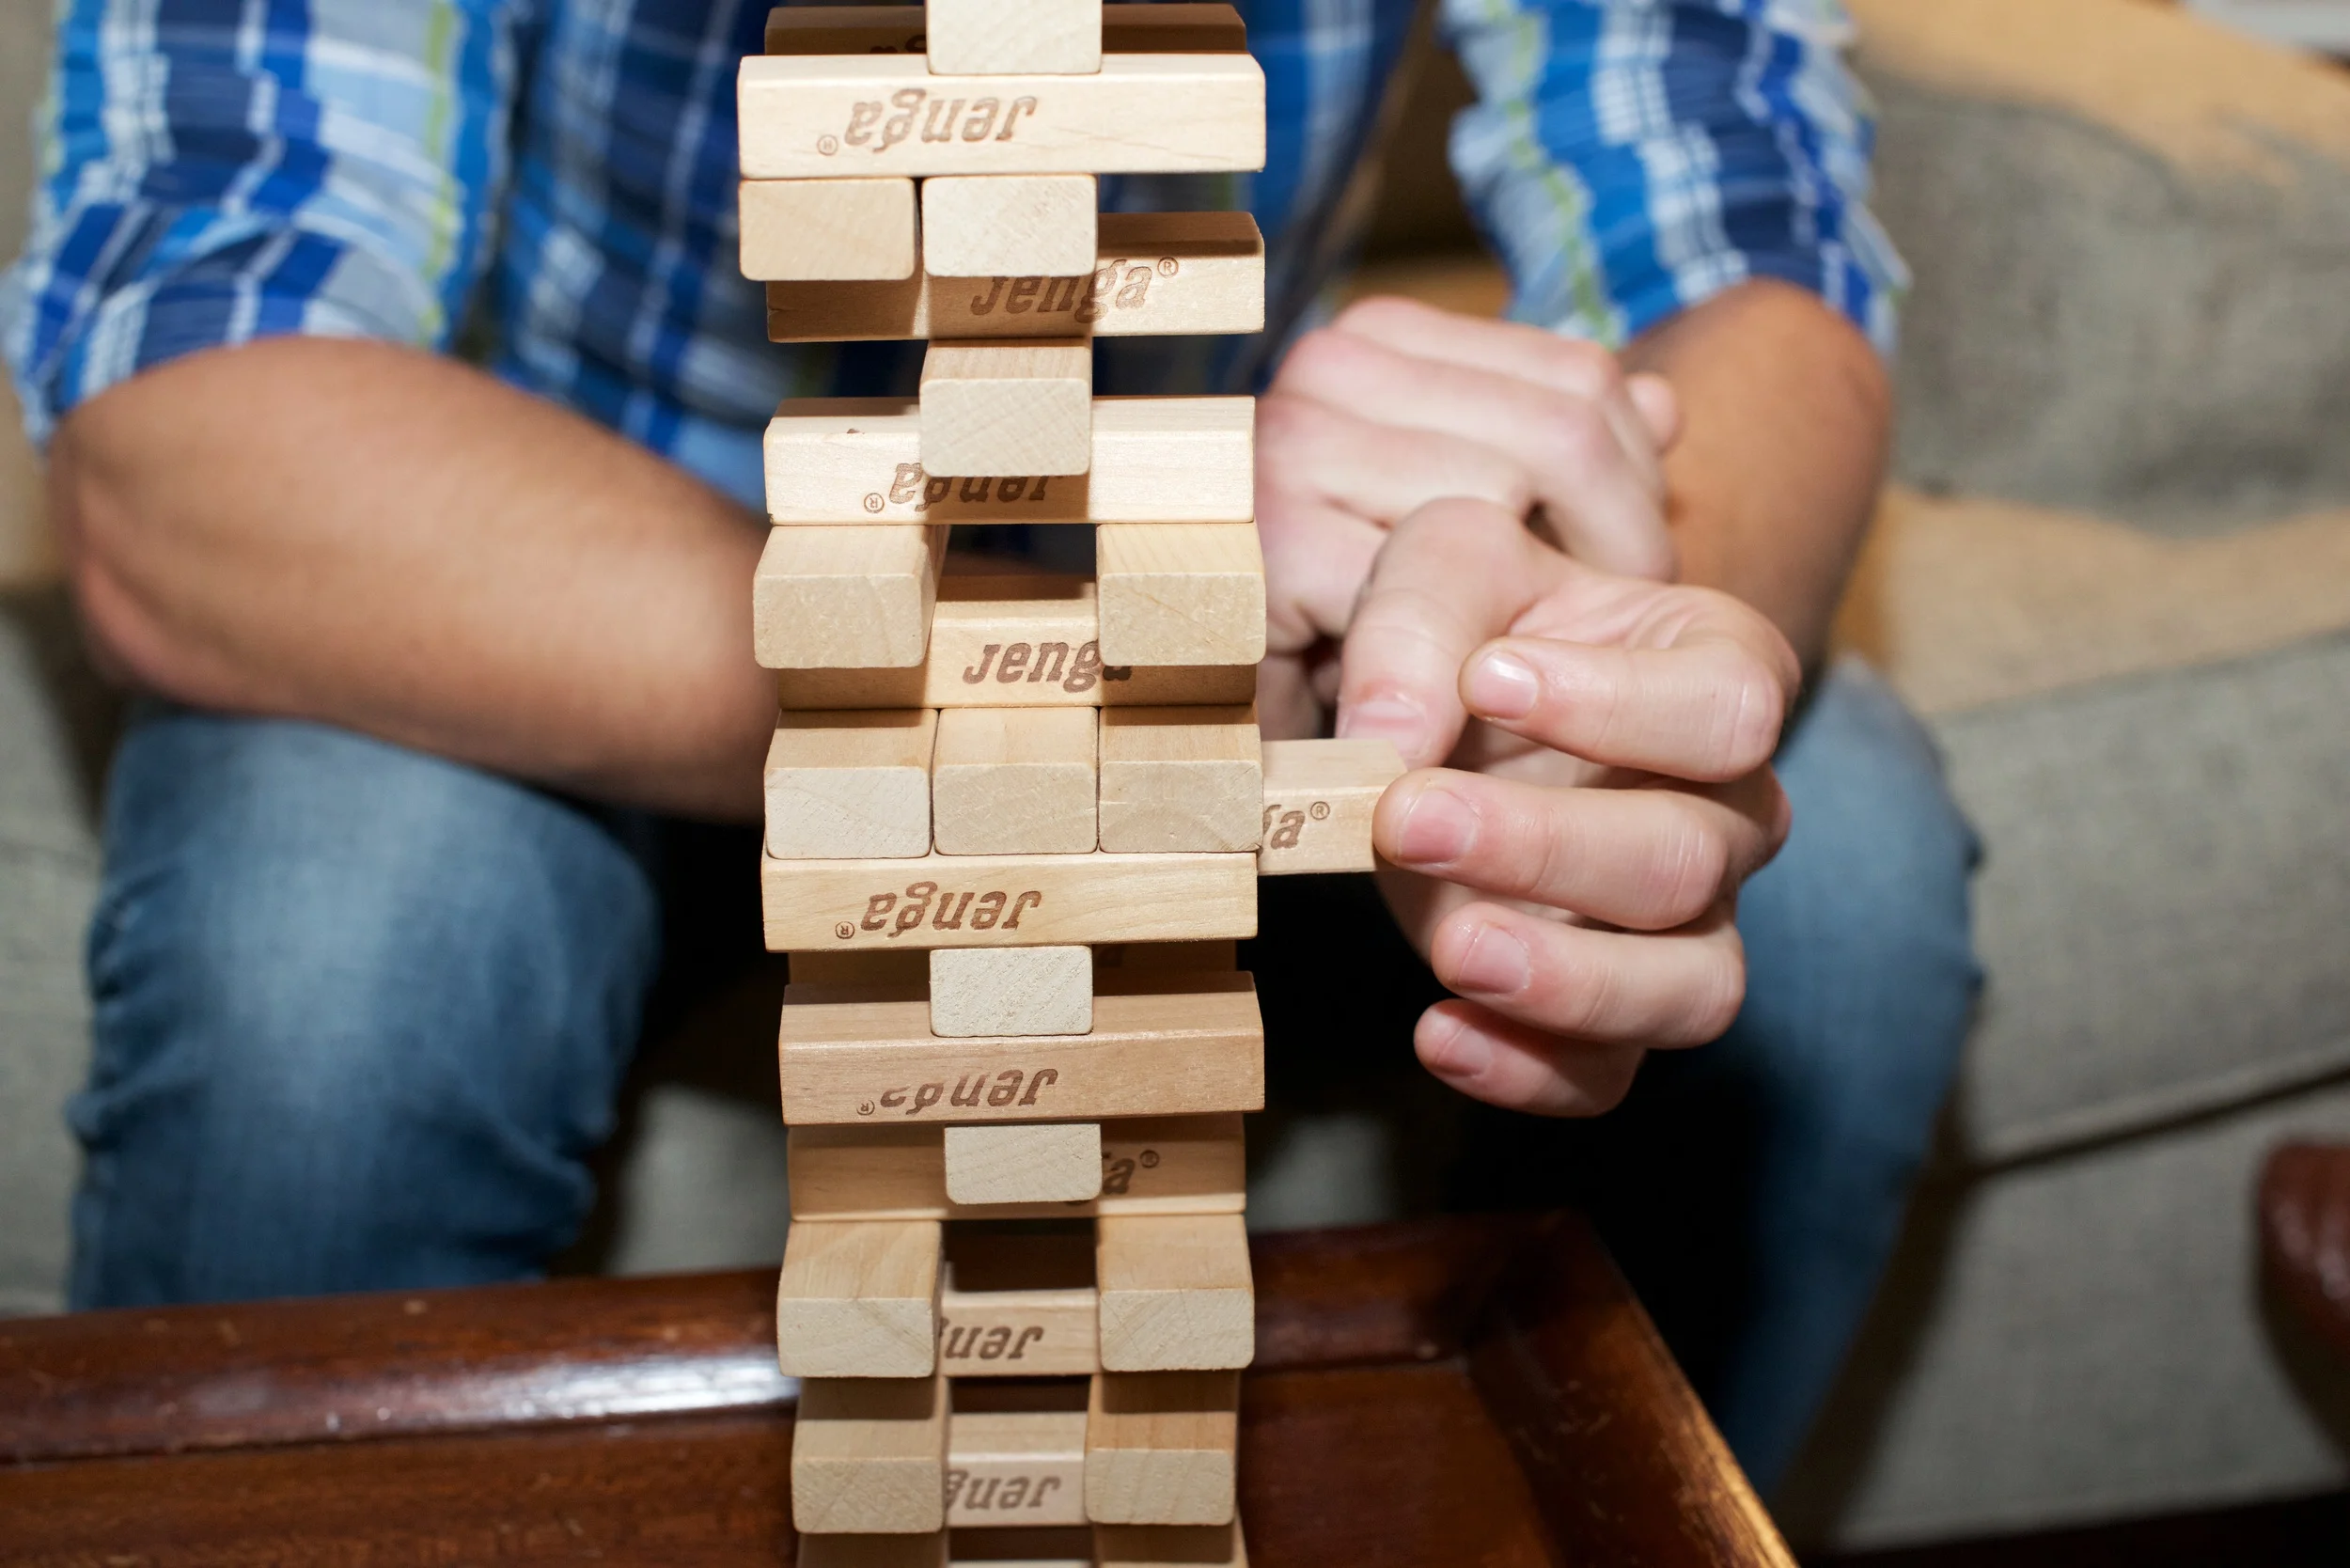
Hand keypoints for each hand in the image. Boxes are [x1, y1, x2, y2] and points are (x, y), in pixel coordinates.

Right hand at [1256, 296, 1681, 737]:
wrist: (1205, 729)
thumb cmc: (1357, 638)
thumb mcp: (1481, 536)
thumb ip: (1565, 465)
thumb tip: (1663, 404)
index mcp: (1379, 344)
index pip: (1579, 379)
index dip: (1636, 488)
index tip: (1630, 578)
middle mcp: (1324, 368)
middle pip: (1564, 431)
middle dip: (1616, 547)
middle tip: (1602, 643)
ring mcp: (1286, 442)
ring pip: (1508, 501)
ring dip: (1550, 607)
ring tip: (1532, 674)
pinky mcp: (1268, 536)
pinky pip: (1433, 584)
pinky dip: (1467, 656)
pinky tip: (1464, 707)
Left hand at [1342, 498, 1798, 1115]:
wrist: (1442, 716)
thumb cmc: (1471, 625)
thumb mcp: (1439, 566)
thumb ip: (1418, 621)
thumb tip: (1392, 732)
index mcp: (1719, 676)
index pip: (1729, 706)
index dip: (1616, 705)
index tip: (1483, 679)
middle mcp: (1729, 810)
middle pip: (1692, 854)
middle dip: (1547, 846)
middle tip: (1410, 818)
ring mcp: (1684, 925)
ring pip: (1693, 987)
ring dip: (1570, 980)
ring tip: (1453, 947)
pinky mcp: (1609, 1013)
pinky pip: (1607, 1074)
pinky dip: (1526, 1068)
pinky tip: (1437, 1032)